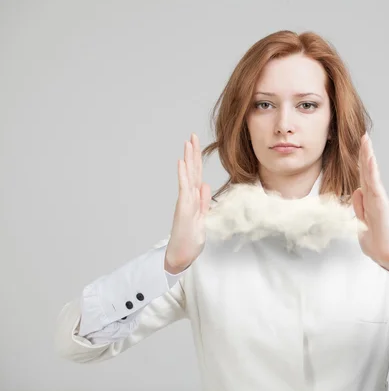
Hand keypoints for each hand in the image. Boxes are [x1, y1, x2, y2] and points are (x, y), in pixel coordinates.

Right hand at [164, 133, 210, 273]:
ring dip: (188, 159)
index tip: (196, 144)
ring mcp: (185, 202)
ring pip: (188, 176)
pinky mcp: (183, 209)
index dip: (197, 160)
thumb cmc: (190, 238)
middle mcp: (189, 197)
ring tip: (187, 142)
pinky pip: (184, 189)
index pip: (197, 175)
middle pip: (192, 171)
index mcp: (195, 199)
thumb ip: (204, 201)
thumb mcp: (203, 217)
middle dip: (192, 153)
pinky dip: (183, 175)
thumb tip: (205, 185)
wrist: (181, 255)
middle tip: (192, 135)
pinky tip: (182, 163)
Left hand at [352, 133, 388, 273]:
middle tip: (364, 136)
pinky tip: (370, 162)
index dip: (361, 162)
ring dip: (369, 159)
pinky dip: (372, 173)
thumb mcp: (360, 221)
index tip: (360, 146)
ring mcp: (379, 200)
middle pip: (368, 172)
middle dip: (366, 153)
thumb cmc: (375, 241)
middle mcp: (375, 197)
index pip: (364, 177)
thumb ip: (359, 206)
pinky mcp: (381, 206)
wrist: (387, 255)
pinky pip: (375, 186)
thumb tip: (357, 191)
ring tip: (367, 143)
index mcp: (369, 200)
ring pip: (372, 175)